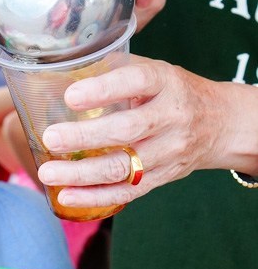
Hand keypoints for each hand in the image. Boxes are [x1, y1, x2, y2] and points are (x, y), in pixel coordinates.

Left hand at [38, 56, 222, 209]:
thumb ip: (117, 71)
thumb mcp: (155, 72)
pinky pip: (127, 192)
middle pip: (127, 131)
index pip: (137, 82)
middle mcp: (171, 117)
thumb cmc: (173, 93)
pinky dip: (95, 197)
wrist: (220, 123)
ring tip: (48, 173)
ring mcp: (169, 152)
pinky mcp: (163, 177)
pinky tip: (67, 195)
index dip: (103, 90)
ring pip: (123, 167)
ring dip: (82, 173)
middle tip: (51, 138)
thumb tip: (63, 72)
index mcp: (166, 83)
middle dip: (84, 137)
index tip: (70, 96)